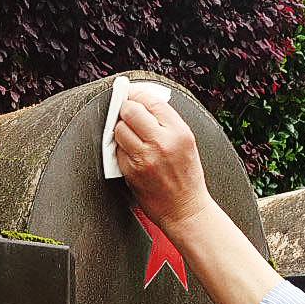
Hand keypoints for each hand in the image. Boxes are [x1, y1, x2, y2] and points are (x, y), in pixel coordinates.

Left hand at [114, 90, 215, 228]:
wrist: (185, 209)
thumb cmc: (187, 178)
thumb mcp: (187, 143)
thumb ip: (167, 123)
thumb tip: (143, 102)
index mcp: (179, 132)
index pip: (151, 100)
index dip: (137, 94)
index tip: (131, 94)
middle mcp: (162, 143)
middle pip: (130, 111)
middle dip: (126, 110)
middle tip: (127, 114)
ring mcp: (145, 158)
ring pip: (119, 129)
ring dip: (121, 130)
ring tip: (131, 137)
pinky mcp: (132, 171)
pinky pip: (117, 151)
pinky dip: (121, 150)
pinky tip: (132, 154)